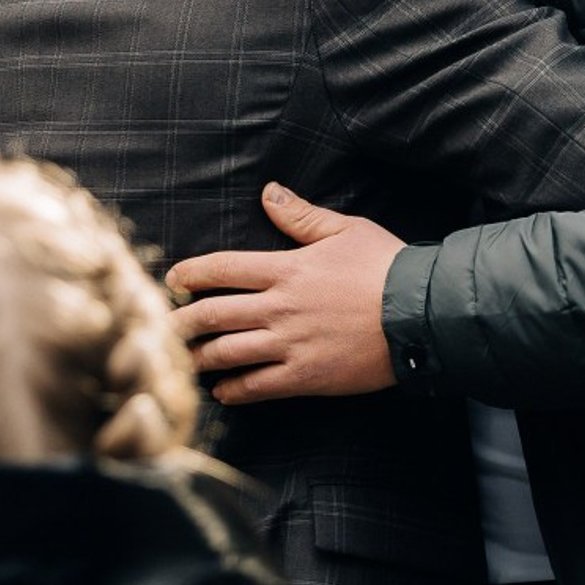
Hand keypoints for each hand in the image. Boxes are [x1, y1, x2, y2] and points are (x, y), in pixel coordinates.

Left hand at [165, 183, 404, 403]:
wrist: (420, 314)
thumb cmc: (385, 266)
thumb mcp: (346, 230)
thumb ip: (301, 217)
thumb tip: (268, 194)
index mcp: (287, 269)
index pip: (224, 268)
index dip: (192, 273)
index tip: (173, 279)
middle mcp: (280, 307)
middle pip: (215, 314)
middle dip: (182, 321)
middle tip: (164, 326)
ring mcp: (291, 345)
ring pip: (229, 353)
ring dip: (201, 356)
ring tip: (185, 359)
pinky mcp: (306, 376)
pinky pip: (259, 386)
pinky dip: (234, 389)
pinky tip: (223, 390)